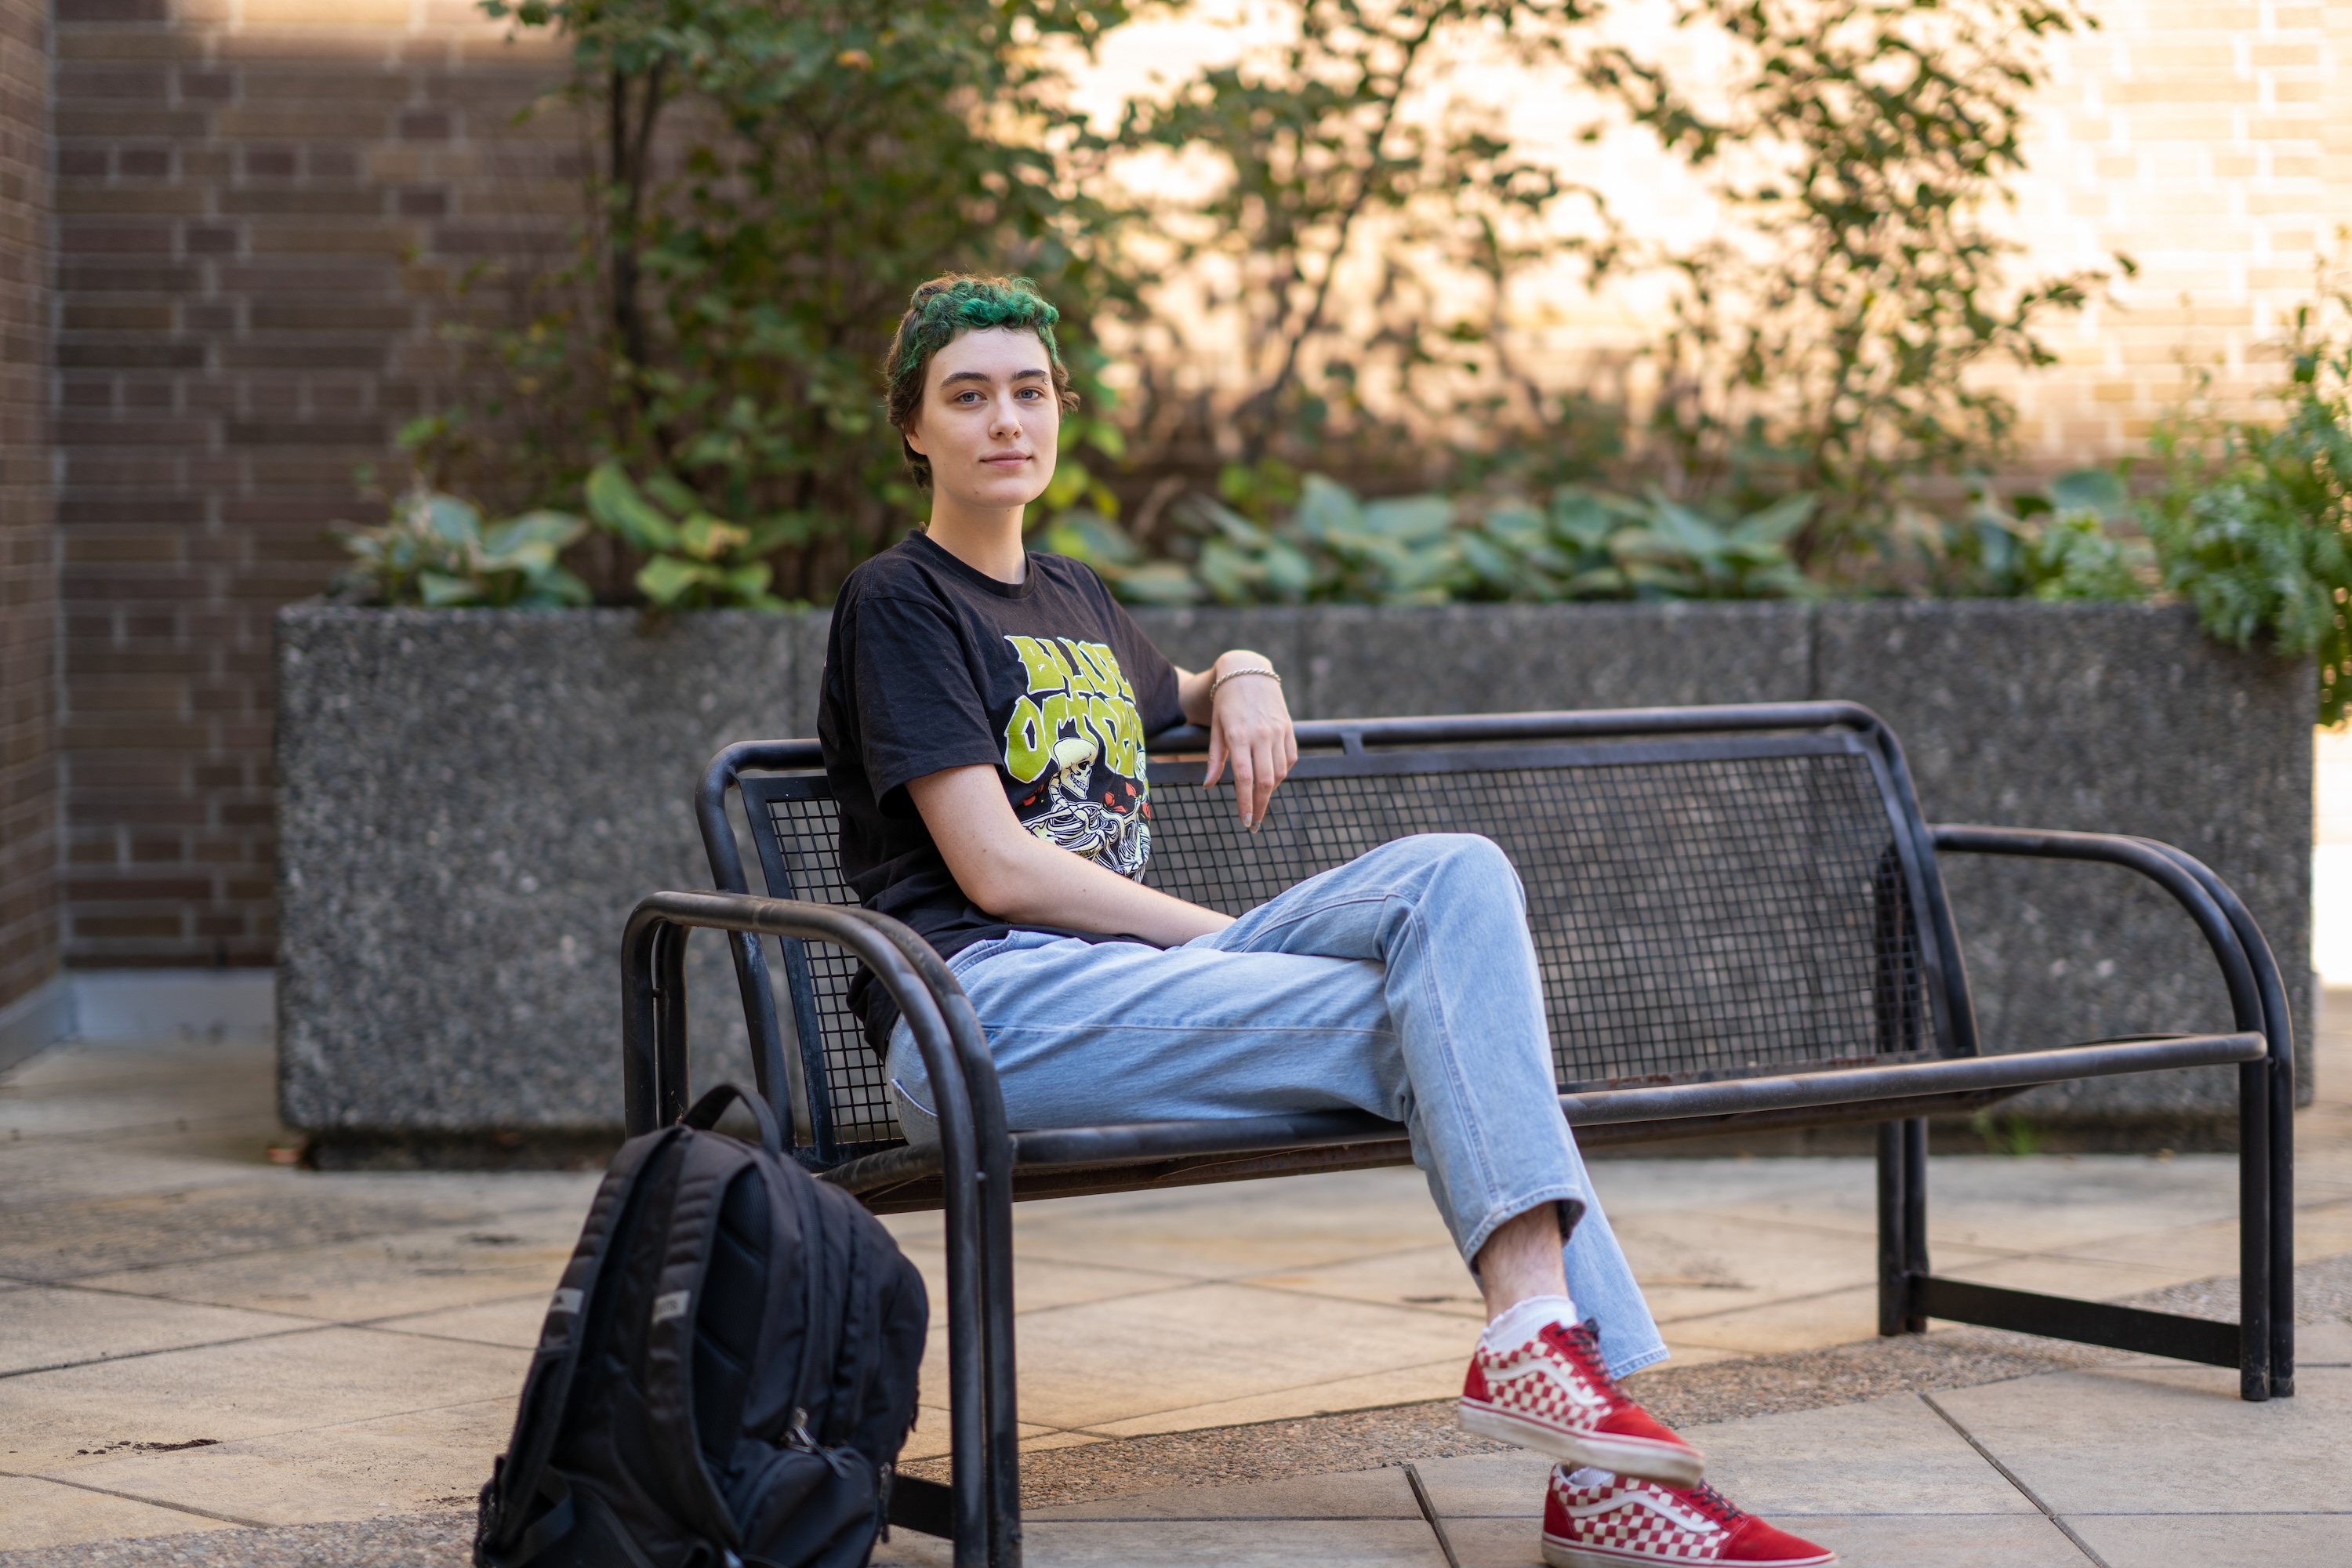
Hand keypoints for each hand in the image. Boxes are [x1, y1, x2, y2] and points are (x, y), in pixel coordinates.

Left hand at [1204, 657, 1295, 830]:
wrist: (1247, 672)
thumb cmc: (1225, 702)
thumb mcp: (1216, 728)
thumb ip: (1215, 758)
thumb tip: (1208, 785)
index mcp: (1238, 736)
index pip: (1244, 778)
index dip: (1245, 803)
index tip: (1245, 821)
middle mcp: (1261, 735)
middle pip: (1265, 780)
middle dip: (1260, 805)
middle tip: (1254, 822)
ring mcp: (1277, 731)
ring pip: (1280, 772)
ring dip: (1271, 791)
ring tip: (1260, 800)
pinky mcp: (1289, 728)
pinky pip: (1290, 759)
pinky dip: (1283, 773)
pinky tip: (1272, 778)